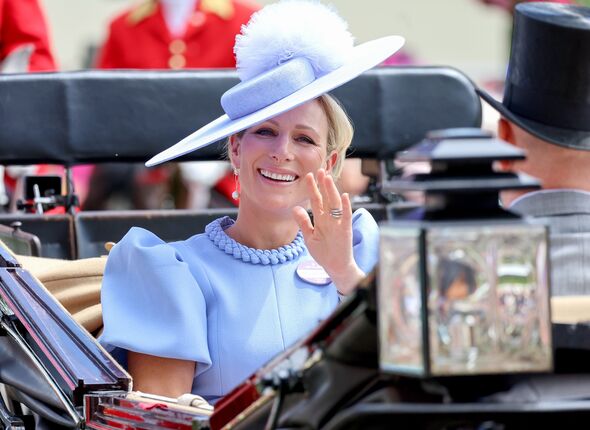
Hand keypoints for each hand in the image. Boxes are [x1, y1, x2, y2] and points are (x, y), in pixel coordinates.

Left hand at [292, 169, 364, 294]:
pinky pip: (346, 217)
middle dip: (323, 185)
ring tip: (328, 179)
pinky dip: (345, 207)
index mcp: (321, 219)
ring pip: (335, 204)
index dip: (312, 188)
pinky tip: (344, 196)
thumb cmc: (323, 253)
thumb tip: (294, 208)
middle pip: (326, 198)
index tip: (308, 175)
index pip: (316, 200)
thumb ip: (303, 222)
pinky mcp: (346, 231)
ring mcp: (338, 223)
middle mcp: (330, 219)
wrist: (335, 267)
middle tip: (320, 170)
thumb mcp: (309, 237)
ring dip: (331, 191)